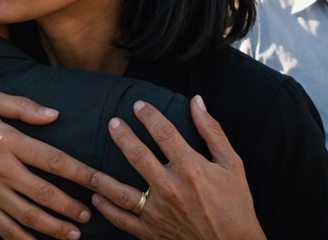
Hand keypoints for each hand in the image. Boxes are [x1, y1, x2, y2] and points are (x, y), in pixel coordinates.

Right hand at [0, 90, 94, 239]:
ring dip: (50, 231)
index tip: (99, 183)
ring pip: (23, 221)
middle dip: (70, 210)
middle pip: (44, 197)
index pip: (54, 161)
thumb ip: (24, 107)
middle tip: (87, 217)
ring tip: (70, 236)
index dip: (81, 174)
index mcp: (7, 143)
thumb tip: (55, 115)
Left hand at [89, 96, 264, 239]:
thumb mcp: (231, 163)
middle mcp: (170, 188)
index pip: (163, 132)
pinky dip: (107, 209)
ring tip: (91, 165)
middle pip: (137, 155)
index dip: (148, 115)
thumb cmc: (236, 203)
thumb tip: (196, 100)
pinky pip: (122, 220)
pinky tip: (97, 198)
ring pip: (120, 191)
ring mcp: (158, 212)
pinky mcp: (152, 232)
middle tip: (113, 123)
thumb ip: (211, 130)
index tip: (138, 105)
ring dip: (103, 176)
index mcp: (191, 168)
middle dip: (122, 135)